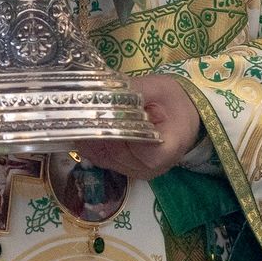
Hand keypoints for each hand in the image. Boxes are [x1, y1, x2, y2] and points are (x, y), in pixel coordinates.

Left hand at [76, 74, 202, 180]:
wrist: (187, 116)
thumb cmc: (175, 101)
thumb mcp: (159, 88)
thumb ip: (133, 91)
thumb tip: (103, 90)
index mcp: (164, 150)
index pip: (130, 143)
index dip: (109, 128)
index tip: (92, 111)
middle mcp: (151, 169)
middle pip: (113, 152)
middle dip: (94, 132)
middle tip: (74, 112)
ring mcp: (138, 173)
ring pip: (105, 158)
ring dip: (89, 139)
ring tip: (73, 119)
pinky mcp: (129, 170)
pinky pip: (105, 160)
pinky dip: (92, 145)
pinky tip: (81, 130)